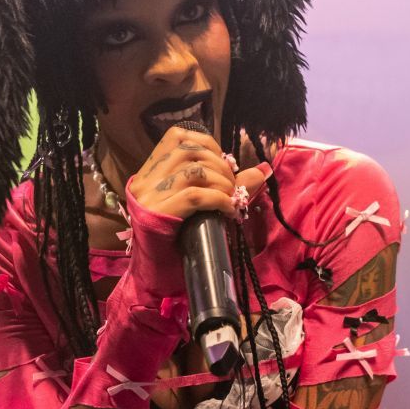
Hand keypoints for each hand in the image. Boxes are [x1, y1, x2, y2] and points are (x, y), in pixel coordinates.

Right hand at [126, 127, 269, 224]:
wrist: (154, 272)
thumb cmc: (176, 238)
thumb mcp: (195, 204)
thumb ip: (224, 182)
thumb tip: (264, 169)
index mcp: (150, 170)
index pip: (177, 136)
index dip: (207, 145)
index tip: (222, 163)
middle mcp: (145, 179)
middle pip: (189, 152)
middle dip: (219, 166)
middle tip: (232, 186)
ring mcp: (149, 196)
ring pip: (194, 172)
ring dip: (221, 183)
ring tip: (230, 198)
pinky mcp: (158, 214)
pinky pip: (195, 196)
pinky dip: (218, 199)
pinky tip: (228, 209)